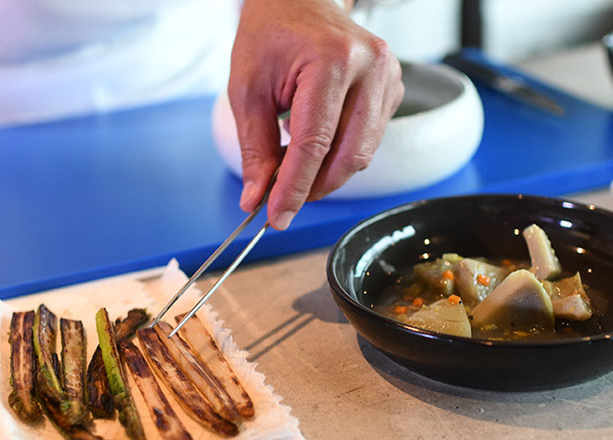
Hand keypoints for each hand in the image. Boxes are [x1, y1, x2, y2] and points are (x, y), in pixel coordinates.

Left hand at [230, 0, 403, 229]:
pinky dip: (340, 155)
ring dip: (326, 174)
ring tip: (293, 171)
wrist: (298, 0)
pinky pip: (368, 140)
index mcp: (331, 61)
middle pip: (349, 155)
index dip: (295, 188)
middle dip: (314, 188)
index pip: (315, 143)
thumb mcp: (247, 90)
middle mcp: (370, 67)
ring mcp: (388, 77)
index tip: (277, 217)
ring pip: (361, 153)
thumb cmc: (270, 35)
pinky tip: (316, 148)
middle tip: (282, 203)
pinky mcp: (392, 89)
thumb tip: (256, 198)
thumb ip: (255, 149)